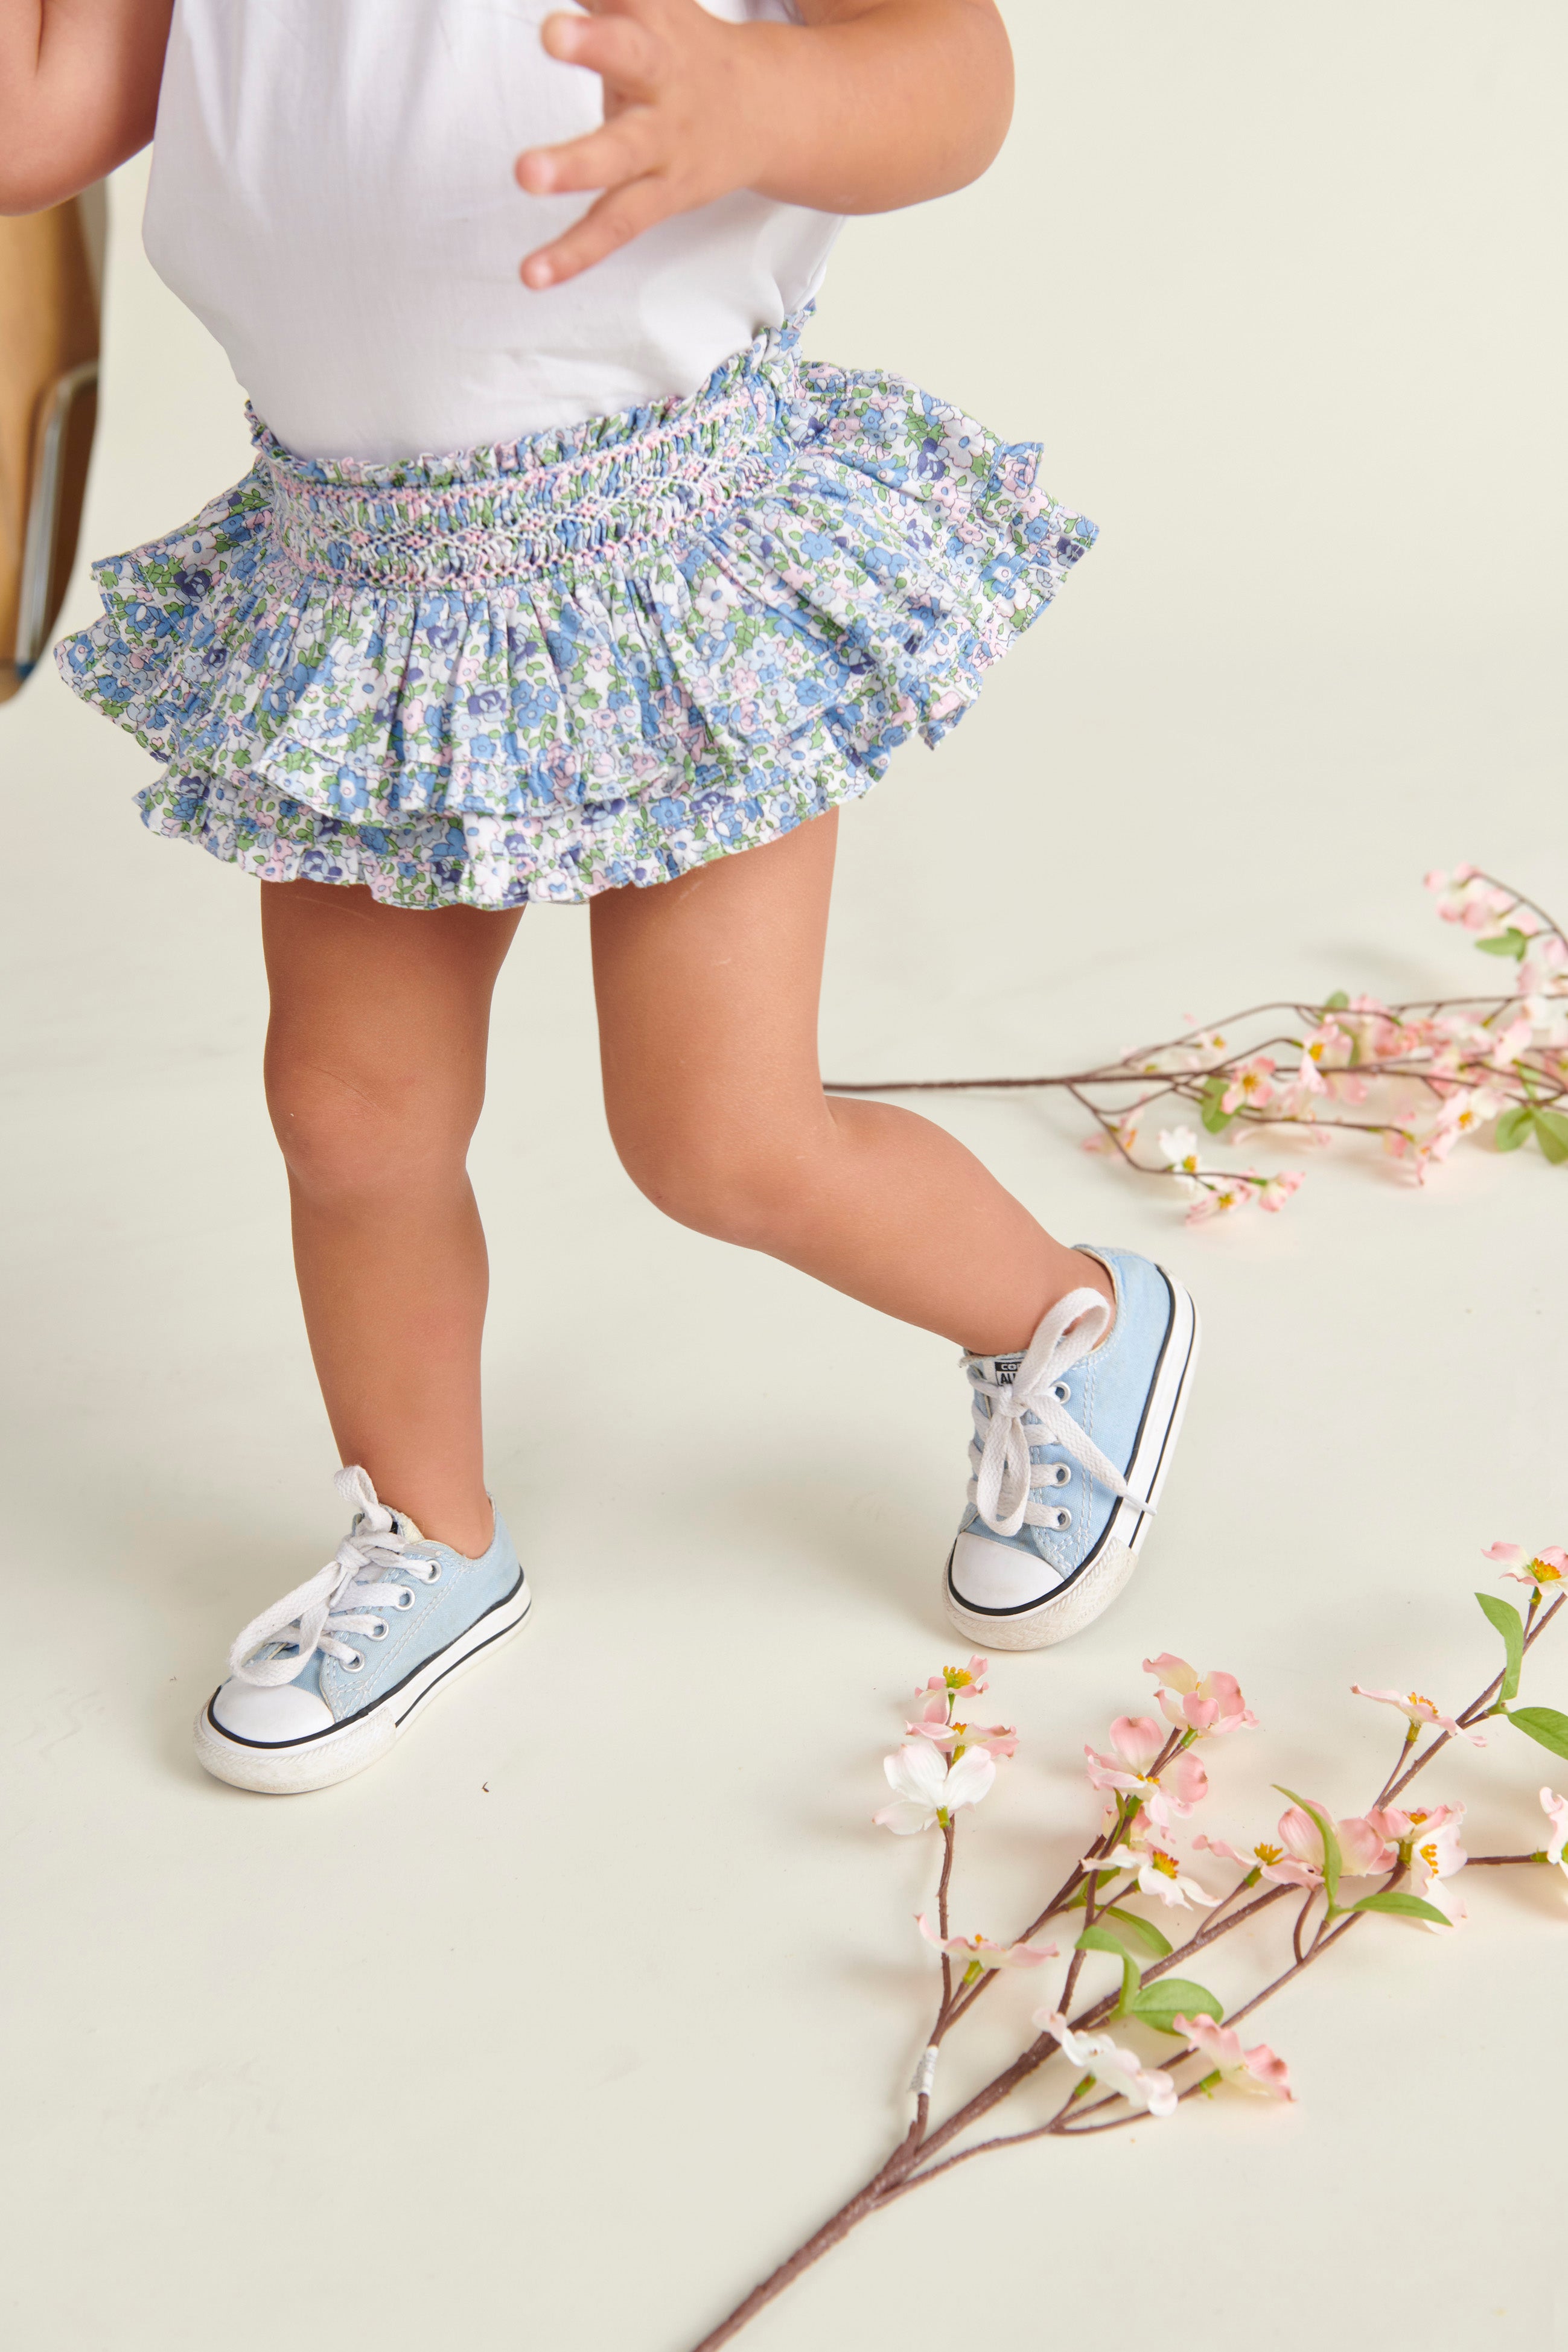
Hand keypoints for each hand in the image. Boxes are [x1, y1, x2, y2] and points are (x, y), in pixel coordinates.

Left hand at [515, 0, 766, 290]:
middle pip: (631, 54)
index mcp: (655, 17)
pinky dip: (572, 255)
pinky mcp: (658, 196)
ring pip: (620, 155)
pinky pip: (613, 228)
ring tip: (525, 173)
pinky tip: (531, 274)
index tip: (558, 4)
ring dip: (575, 163)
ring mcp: (663, 142)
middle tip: (553, 30)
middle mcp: (661, 76)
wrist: (770, 112)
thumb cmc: (679, 44)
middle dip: (594, 43)